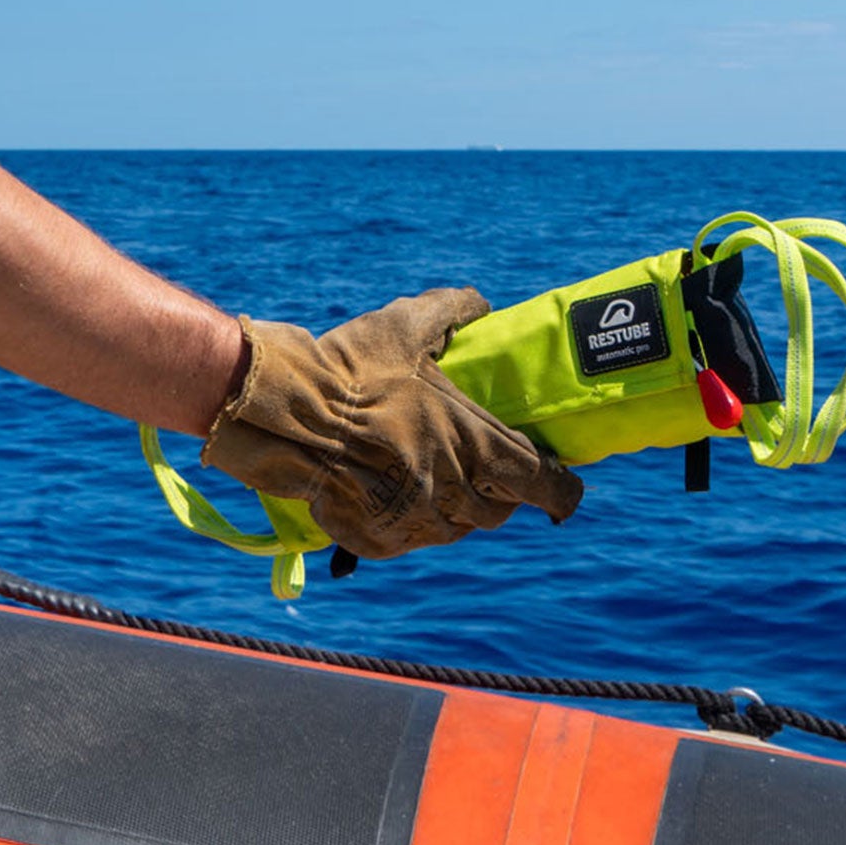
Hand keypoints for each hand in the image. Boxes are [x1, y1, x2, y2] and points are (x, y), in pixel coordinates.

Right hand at [201, 288, 584, 559]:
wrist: (284, 416)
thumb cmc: (350, 371)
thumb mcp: (404, 326)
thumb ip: (451, 310)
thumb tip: (480, 304)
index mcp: (474, 444)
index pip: (544, 484)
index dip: (560, 489)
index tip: (561, 486)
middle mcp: (455, 491)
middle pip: (500, 510)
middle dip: (498, 492)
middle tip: (482, 467)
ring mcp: (417, 521)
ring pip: (458, 528)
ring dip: (456, 508)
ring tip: (434, 476)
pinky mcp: (380, 540)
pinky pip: (412, 539)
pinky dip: (412, 522)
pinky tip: (393, 492)